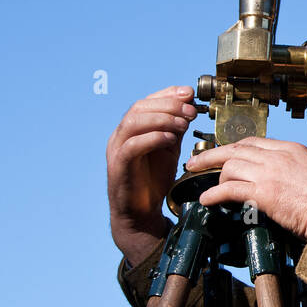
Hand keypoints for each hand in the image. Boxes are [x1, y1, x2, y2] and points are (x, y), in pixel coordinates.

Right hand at [107, 85, 198, 266]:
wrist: (140, 213)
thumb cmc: (153, 180)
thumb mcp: (169, 149)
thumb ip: (175, 128)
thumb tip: (190, 107)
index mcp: (132, 128)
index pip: (147, 101)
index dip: (168, 94)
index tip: (189, 93)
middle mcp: (121, 135)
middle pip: (140, 107)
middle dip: (168, 105)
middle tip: (190, 111)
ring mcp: (116, 150)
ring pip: (133, 122)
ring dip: (162, 119)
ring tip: (183, 124)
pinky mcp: (118, 166)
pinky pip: (131, 146)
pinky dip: (152, 138)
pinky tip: (170, 139)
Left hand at [185, 137, 306, 241]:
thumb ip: (292, 171)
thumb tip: (278, 181)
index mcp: (291, 149)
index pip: (254, 141)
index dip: (233, 147)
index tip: (221, 154)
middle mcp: (279, 155)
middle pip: (236, 149)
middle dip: (212, 155)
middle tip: (195, 162)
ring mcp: (270, 172)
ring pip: (230, 166)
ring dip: (216, 178)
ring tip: (208, 188)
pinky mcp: (264, 192)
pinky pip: (229, 189)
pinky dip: (214, 194)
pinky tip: (207, 201)